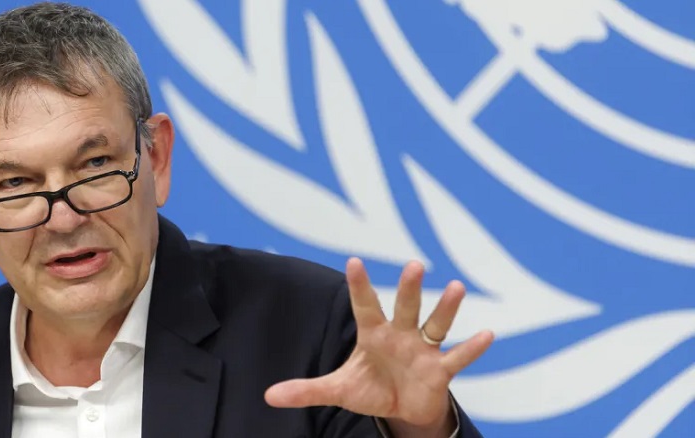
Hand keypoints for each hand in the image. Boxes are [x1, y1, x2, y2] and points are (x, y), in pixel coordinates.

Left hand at [265, 257, 493, 432]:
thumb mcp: (338, 389)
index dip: (360, 286)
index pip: (365, 305)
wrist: (401, 408)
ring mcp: (422, 350)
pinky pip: (457, 357)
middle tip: (415, 265)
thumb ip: (307, 390)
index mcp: (374, 334)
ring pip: (435, 325)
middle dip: (410, 288)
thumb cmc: (370, 388)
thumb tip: (269, 395)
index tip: (354, 261)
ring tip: (457, 287)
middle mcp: (400, 335)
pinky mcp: (440, 370)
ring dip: (446, 308)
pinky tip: (487, 334)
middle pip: (405, 307)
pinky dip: (471, 347)